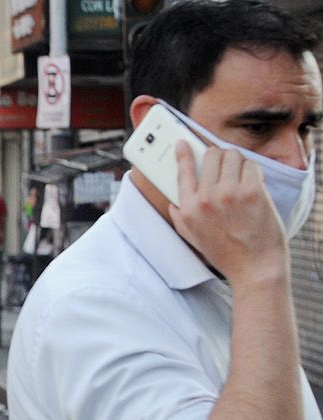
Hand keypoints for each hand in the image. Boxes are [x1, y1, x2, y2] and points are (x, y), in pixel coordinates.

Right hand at [171, 141, 288, 284]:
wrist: (254, 267)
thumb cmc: (226, 254)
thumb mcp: (192, 237)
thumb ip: (180, 217)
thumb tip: (173, 202)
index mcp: (188, 209)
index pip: (182, 170)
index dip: (183, 152)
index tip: (183, 143)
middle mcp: (206, 198)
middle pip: (210, 155)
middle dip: (217, 156)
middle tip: (222, 163)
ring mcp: (229, 194)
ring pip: (232, 156)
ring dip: (236, 161)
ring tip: (239, 173)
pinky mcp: (252, 192)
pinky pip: (251, 166)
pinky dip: (252, 170)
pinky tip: (252, 182)